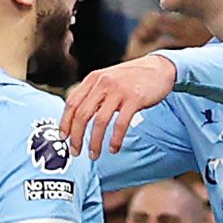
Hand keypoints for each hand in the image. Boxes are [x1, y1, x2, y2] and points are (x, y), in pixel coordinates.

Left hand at [60, 54, 177, 157]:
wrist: (160, 68)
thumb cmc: (131, 78)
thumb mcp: (107, 79)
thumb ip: (93, 94)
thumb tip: (76, 118)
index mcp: (93, 79)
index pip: (71, 103)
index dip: (65, 122)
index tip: (62, 137)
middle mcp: (103, 83)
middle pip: (82, 114)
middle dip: (76, 137)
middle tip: (75, 151)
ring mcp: (119, 90)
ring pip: (99, 122)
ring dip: (94, 142)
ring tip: (93, 155)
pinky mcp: (135, 98)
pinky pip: (120, 124)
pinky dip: (115, 139)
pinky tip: (113, 148)